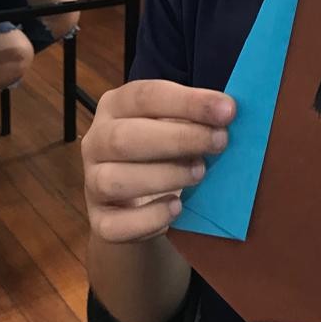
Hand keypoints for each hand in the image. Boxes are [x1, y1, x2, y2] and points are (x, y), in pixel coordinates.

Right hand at [82, 80, 234, 242]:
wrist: (138, 202)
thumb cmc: (163, 151)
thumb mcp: (175, 124)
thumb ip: (194, 117)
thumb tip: (228, 112)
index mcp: (116, 106)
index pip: (146, 96)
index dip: (189, 102)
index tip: (228, 110)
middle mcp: (96, 141)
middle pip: (125, 137)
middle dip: (178, 138)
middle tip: (220, 142)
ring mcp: (92, 182)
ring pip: (115, 180)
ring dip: (164, 176)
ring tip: (200, 174)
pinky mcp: (100, 221)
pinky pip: (115, 225)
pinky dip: (149, 218)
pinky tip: (176, 208)